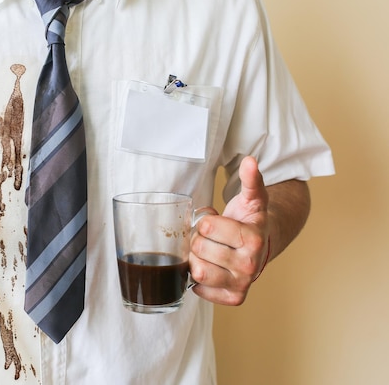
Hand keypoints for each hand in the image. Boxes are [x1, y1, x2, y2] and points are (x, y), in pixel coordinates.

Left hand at [189, 156, 269, 304]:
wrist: (263, 245)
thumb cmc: (250, 220)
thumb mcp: (252, 198)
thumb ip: (250, 180)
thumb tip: (249, 161)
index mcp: (253, 240)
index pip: (207, 227)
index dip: (206, 222)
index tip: (216, 222)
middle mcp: (250, 266)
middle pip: (199, 249)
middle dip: (199, 240)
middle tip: (212, 238)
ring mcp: (242, 284)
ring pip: (197, 271)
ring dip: (197, 259)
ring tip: (210, 251)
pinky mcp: (233, 298)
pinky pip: (199, 291)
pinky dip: (198, 280)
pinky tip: (212, 267)